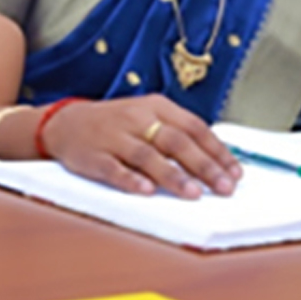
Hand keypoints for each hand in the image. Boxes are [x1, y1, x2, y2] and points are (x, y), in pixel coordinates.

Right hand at [38, 94, 241, 199]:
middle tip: (223, 187)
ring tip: (193, 193)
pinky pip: (114, 168)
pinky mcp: (93, 156)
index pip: (194, 126)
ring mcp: (115, 136)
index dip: (216, 150)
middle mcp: (138, 118)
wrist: (66, 123)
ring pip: (148, 155)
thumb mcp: (148, 117)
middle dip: (204, 166)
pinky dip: (131, 180)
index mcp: (156, 106)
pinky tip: (146, 191)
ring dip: (172, 175)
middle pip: (176, 141)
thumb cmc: (117, 124)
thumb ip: (177, 134)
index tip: (235, 172)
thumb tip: (215, 161)